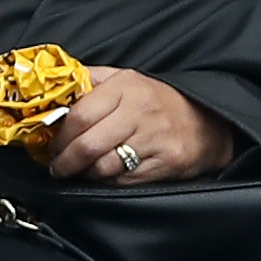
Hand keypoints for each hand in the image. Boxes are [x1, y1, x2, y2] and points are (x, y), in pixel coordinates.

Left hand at [38, 68, 237, 184]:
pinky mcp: (164, 162)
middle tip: (58, 165)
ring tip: (80, 171)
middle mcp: (141, 111)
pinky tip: (106, 174)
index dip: (58, 135)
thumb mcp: (129, 79)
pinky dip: (107, 180)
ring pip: (101, 166)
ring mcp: (154, 139)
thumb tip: (53, 86)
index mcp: (127, 87)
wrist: (209, 124)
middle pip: (86, 145)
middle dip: (64, 161)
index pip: (79, 115)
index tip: (51, 144)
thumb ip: (92, 80)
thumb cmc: (161, 102)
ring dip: (83, 173)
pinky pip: (121, 179)